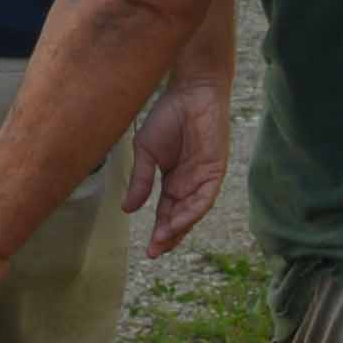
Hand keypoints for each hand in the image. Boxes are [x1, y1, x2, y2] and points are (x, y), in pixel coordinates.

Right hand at [127, 76, 230, 251]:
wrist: (190, 90)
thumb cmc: (168, 116)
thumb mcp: (146, 152)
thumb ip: (140, 181)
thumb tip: (128, 210)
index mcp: (173, 179)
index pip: (167, 212)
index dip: (159, 231)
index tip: (148, 251)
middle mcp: (190, 182)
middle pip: (181, 217)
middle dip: (169, 236)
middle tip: (155, 252)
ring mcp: (204, 177)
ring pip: (193, 210)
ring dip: (180, 227)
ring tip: (164, 241)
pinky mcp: (215, 168)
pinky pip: (205, 196)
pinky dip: (193, 210)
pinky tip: (180, 222)